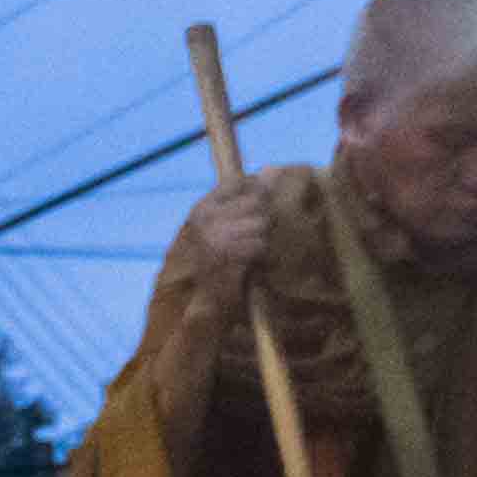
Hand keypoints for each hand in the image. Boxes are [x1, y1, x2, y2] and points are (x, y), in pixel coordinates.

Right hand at [154, 174, 278, 317]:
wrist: (203, 307)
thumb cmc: (217, 267)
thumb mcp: (223, 229)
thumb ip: (246, 198)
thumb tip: (274, 168)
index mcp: (202, 209)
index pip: (240, 182)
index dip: (257, 195)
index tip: (256, 216)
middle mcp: (206, 219)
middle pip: (256, 202)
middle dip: (262, 222)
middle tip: (252, 244)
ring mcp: (216, 237)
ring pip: (261, 225)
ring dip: (263, 243)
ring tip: (250, 258)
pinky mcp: (229, 256)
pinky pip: (260, 246)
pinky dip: (263, 259)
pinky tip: (253, 267)